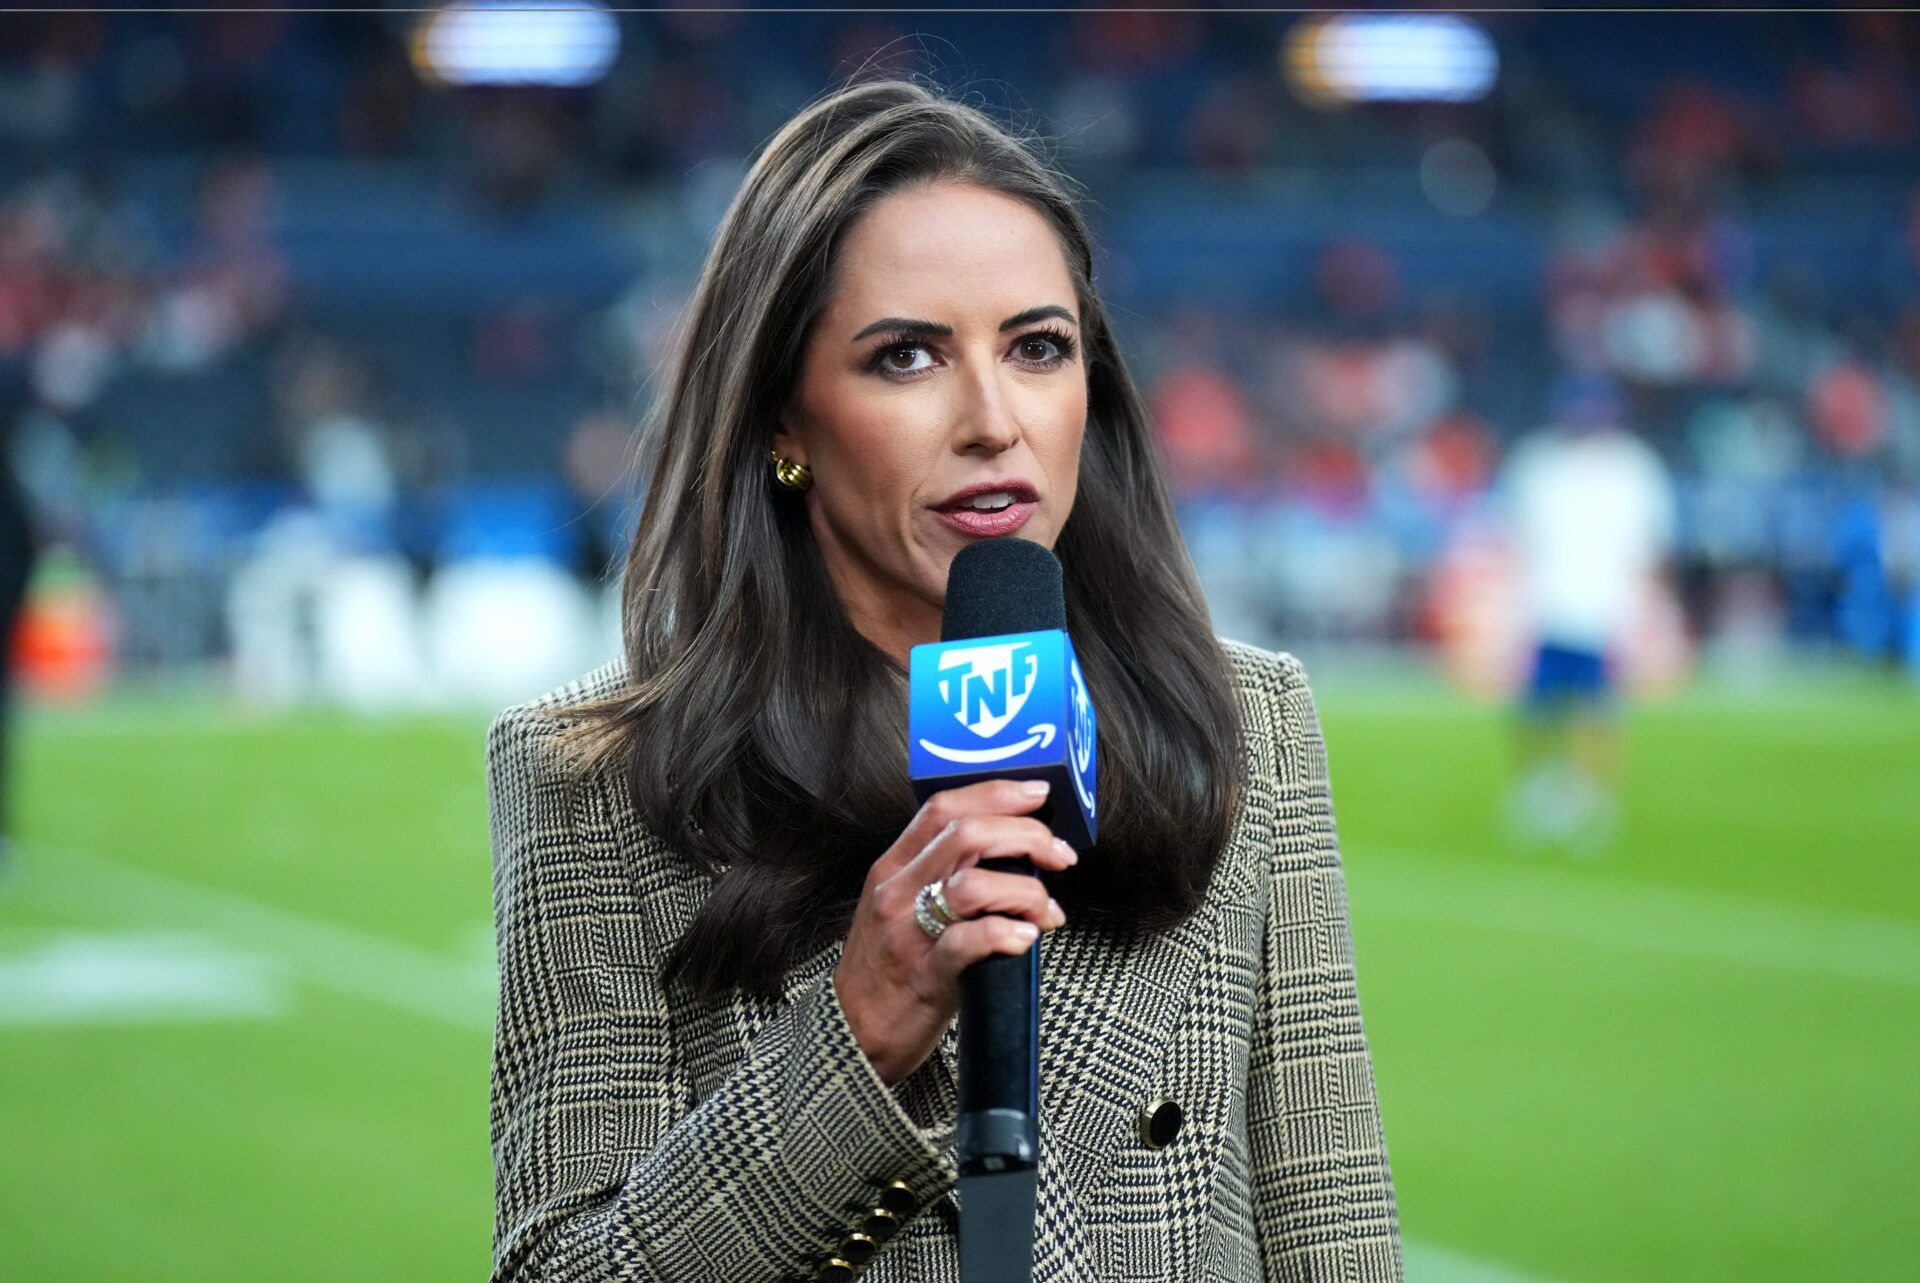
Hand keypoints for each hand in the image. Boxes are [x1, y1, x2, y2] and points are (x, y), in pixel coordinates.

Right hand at [833, 779, 1076, 1085]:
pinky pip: (969, 942)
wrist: (849, 1032)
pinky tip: (1026, 938)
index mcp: (892, 868)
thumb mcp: (898, 907)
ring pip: (972, 885)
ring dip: (1025, 891)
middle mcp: (897, 892)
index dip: (997, 793)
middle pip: (966, 835)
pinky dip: (1007, 933)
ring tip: (1048, 911)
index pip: (943, 808)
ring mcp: (907, 933)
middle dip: (1026, 836)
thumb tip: (1007, 851)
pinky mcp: (924, 975)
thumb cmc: (885, 969)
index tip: (1038, 794)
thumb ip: (938, 874)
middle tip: (1059, 856)